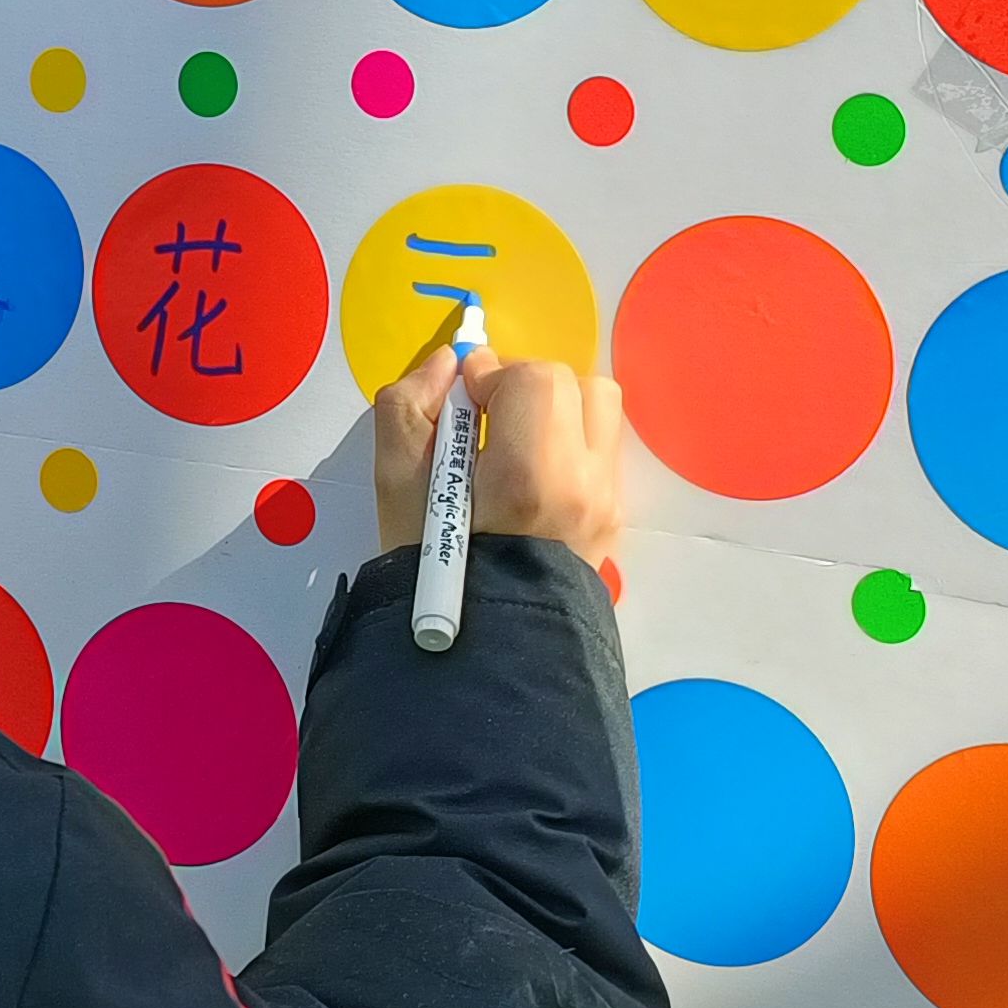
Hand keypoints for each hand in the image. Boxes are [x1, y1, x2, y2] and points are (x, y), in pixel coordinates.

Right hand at [371, 341, 628, 564]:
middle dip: (529, 387)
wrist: (482, 644)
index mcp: (530, 475)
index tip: (463, 403)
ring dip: (557, 411)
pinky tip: (533, 479)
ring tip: (516, 446)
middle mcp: (584, 483)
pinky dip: (569, 445)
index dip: (492, 375)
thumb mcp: (393, 485)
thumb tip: (450, 363)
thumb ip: (409, 406)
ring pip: (600, 413)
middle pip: (578, 385)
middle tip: (489, 419)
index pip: (536, 378)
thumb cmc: (429, 567)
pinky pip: (602, 451)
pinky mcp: (614, 518)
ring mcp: (607, 502)